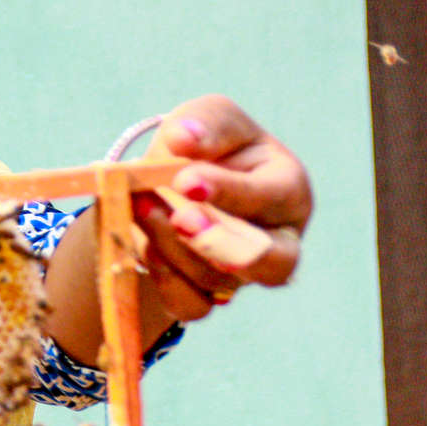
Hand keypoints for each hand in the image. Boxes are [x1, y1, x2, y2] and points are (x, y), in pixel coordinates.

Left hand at [133, 95, 311, 321]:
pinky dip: (164, 281)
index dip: (230, 192)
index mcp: (287, 189)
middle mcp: (276, 239)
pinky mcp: (208, 294)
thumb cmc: (205, 145)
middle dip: (220, 243)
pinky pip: (192, 307)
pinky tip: (142, 247)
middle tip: (179, 219)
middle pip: (275, 264)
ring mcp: (243, 273)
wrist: (169, 180)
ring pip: (218, 280)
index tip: (186, 180)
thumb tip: (184, 137)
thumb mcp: (210, 119)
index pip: (271, 198)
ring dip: (171, 246)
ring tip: (139, 207)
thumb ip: (205, 124)